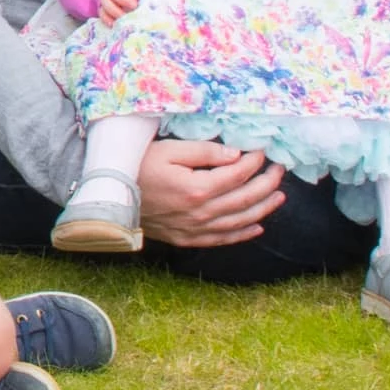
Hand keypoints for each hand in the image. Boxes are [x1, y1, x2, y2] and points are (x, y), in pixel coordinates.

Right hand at [134, 134, 290, 250]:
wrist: (110, 197)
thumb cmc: (138, 167)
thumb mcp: (169, 150)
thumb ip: (204, 151)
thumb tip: (236, 155)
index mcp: (196, 189)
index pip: (236, 174)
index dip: (254, 162)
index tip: (263, 151)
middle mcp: (200, 213)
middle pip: (243, 199)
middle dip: (266, 184)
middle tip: (279, 171)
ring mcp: (194, 229)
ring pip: (238, 221)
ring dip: (262, 209)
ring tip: (279, 197)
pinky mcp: (188, 239)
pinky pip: (222, 239)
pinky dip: (242, 234)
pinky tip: (257, 227)